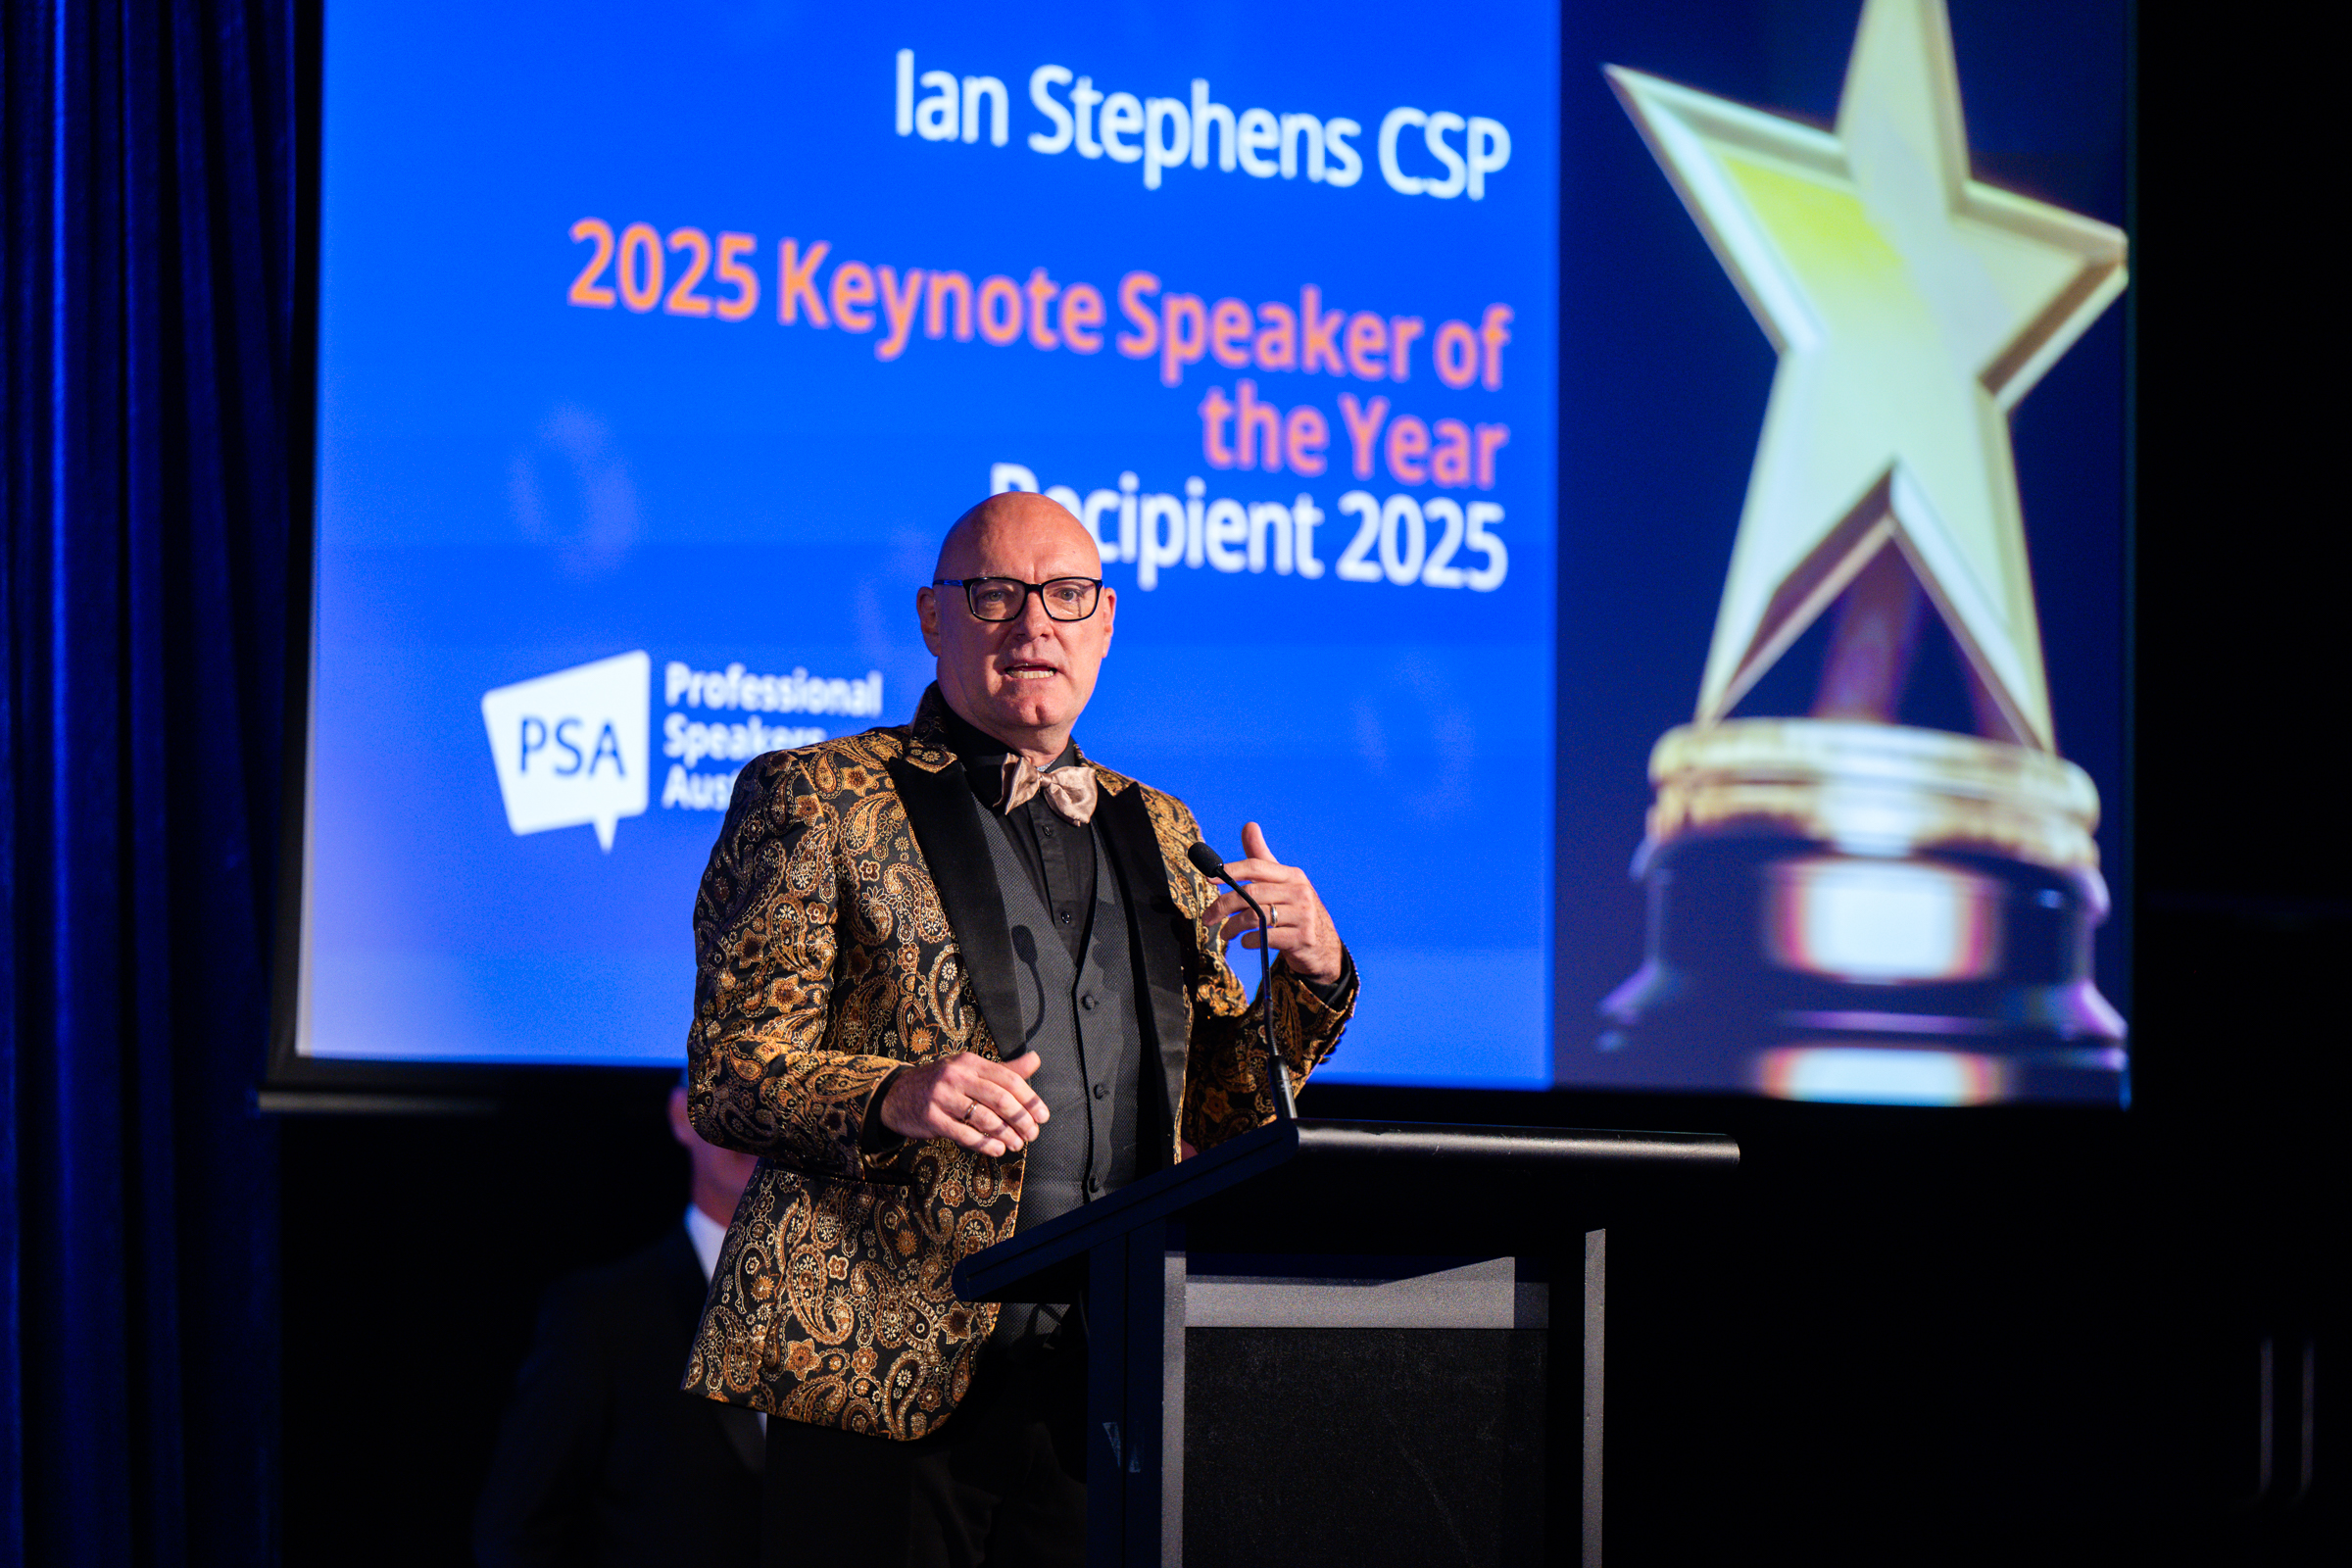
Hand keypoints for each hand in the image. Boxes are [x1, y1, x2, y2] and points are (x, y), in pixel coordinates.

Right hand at [880, 1050, 1049, 1156]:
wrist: (896, 1095)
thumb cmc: (940, 1083)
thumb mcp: (969, 1070)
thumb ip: (1003, 1069)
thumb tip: (1035, 1060)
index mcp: (970, 1062)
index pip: (1008, 1079)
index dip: (1029, 1099)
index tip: (1043, 1116)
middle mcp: (957, 1075)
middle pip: (999, 1098)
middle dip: (1021, 1119)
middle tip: (1033, 1134)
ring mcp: (942, 1096)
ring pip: (984, 1118)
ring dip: (1005, 1134)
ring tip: (1017, 1144)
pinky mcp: (931, 1117)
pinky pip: (964, 1134)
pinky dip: (984, 1144)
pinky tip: (996, 1149)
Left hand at [1204, 822, 1344, 985]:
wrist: (1324, 945)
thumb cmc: (1295, 909)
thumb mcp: (1283, 883)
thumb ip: (1262, 857)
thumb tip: (1249, 825)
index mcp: (1293, 875)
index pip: (1257, 866)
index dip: (1231, 870)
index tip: (1210, 877)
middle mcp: (1300, 892)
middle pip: (1251, 894)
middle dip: (1224, 905)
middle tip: (1208, 917)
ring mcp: (1303, 916)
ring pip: (1256, 917)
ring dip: (1233, 926)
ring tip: (1225, 933)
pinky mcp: (1302, 938)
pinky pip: (1265, 938)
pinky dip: (1249, 941)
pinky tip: (1245, 941)